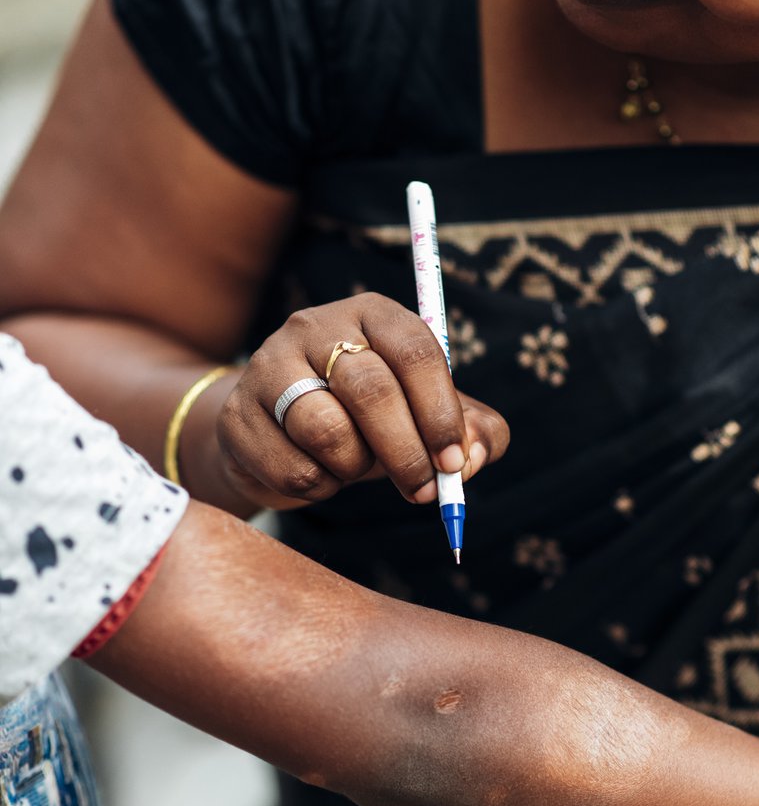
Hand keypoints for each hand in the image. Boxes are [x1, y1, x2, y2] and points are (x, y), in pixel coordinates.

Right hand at [214, 294, 508, 511]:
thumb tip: (473, 459)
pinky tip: (319, 474)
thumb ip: (471, 432)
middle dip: (407, 452)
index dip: (441, 411)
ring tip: (355, 468)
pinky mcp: (238, 414)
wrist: (279, 435)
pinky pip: (293, 467)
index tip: (454, 462)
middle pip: (371, 390)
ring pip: (327, 431)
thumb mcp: (426, 418)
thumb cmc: (369, 422)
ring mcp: (268, 367)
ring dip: (355, 468)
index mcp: (372, 316)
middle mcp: (316, 327)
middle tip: (422, 490)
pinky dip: (318, 487)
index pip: (415, 350)